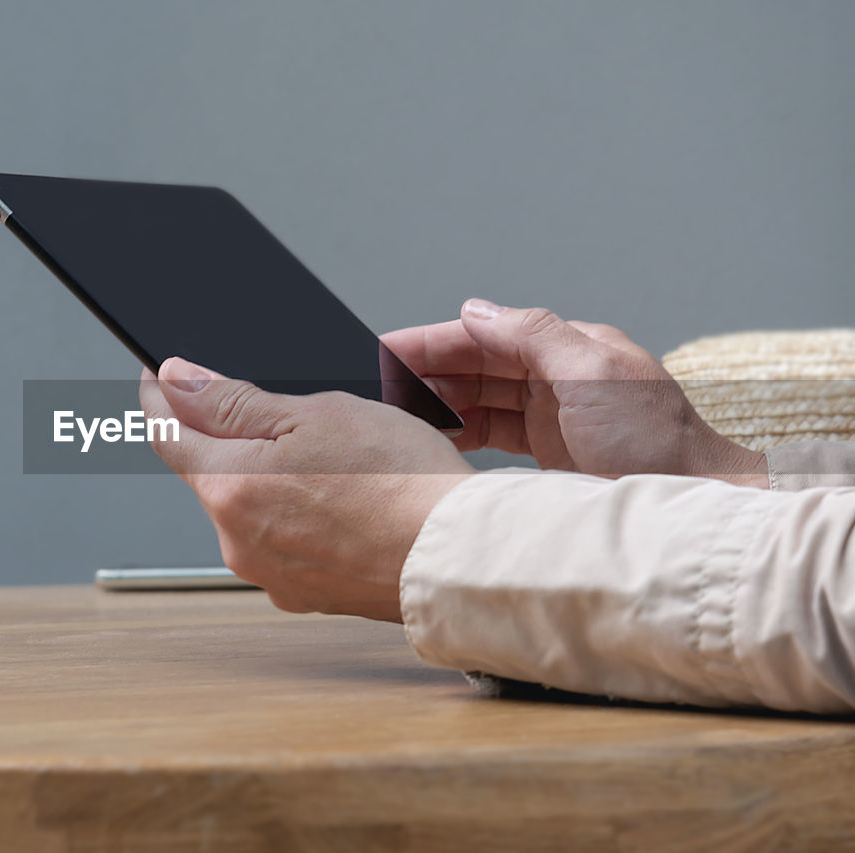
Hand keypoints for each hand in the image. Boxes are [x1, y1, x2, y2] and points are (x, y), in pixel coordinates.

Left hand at [139, 358, 474, 621]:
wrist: (459, 556)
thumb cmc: (401, 481)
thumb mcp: (315, 413)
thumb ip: (233, 400)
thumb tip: (177, 380)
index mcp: (230, 490)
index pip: (165, 434)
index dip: (159, 396)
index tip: (160, 374)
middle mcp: (237, 542)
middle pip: (210, 473)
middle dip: (229, 438)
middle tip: (280, 410)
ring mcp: (270, 575)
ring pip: (250, 509)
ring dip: (269, 480)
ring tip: (333, 460)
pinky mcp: (305, 594)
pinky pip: (284, 542)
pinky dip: (299, 516)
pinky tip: (343, 501)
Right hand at [382, 299, 767, 485]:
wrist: (695, 508)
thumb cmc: (658, 446)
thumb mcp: (595, 375)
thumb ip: (533, 335)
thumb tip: (475, 309)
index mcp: (569, 349)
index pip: (486, 335)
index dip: (432, 341)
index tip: (385, 350)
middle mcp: (558, 377)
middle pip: (477, 365)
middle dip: (426, 372)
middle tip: (377, 387)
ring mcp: (553, 415)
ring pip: (479, 399)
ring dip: (437, 403)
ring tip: (394, 414)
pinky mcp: (549, 453)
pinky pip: (491, 433)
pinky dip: (458, 433)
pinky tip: (432, 438)